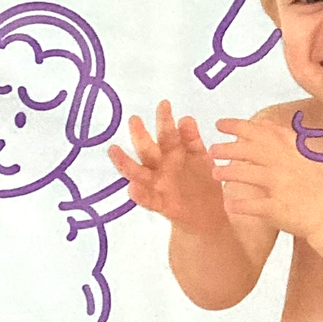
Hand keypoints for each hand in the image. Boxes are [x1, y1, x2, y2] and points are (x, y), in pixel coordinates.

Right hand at [108, 102, 227, 234]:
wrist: (208, 217)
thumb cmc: (203, 184)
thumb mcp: (202, 160)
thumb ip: (193, 141)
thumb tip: (186, 118)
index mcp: (173, 155)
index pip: (167, 135)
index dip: (165, 120)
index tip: (164, 103)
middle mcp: (162, 168)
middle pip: (149, 150)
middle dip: (141, 135)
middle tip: (134, 119)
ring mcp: (159, 186)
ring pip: (140, 172)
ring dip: (126, 162)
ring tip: (113, 150)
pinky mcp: (162, 206)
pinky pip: (148, 200)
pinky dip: (140, 195)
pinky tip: (131, 189)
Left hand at [212, 113, 322, 239]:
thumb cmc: (312, 185)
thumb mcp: (300, 157)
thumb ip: (282, 140)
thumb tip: (263, 122)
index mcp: (289, 151)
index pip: (261, 132)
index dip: (238, 125)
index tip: (219, 123)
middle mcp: (285, 166)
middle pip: (251, 151)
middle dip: (227, 148)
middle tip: (212, 150)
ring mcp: (282, 187)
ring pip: (249, 175)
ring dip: (228, 172)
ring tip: (215, 172)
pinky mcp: (279, 208)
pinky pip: (254, 205)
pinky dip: (239, 204)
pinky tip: (228, 205)